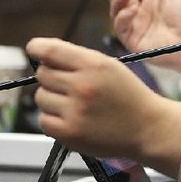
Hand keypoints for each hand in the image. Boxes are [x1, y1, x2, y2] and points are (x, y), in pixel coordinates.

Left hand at [28, 37, 180, 177]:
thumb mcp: (110, 67)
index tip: (33, 49)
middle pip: (43, 74)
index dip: (37, 47)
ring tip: (73, 105)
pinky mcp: (70, 134)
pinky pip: (44, 121)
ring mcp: (75, 111)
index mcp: (94, 65)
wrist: (147, 127)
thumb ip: (79, 60)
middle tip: (68, 85)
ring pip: (41, 98)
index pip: (51, 50)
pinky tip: (71, 119)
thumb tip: (45, 57)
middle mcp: (82, 86)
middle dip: (51, 77)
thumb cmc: (128, 96)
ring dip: (52, 99)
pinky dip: (53, 120)